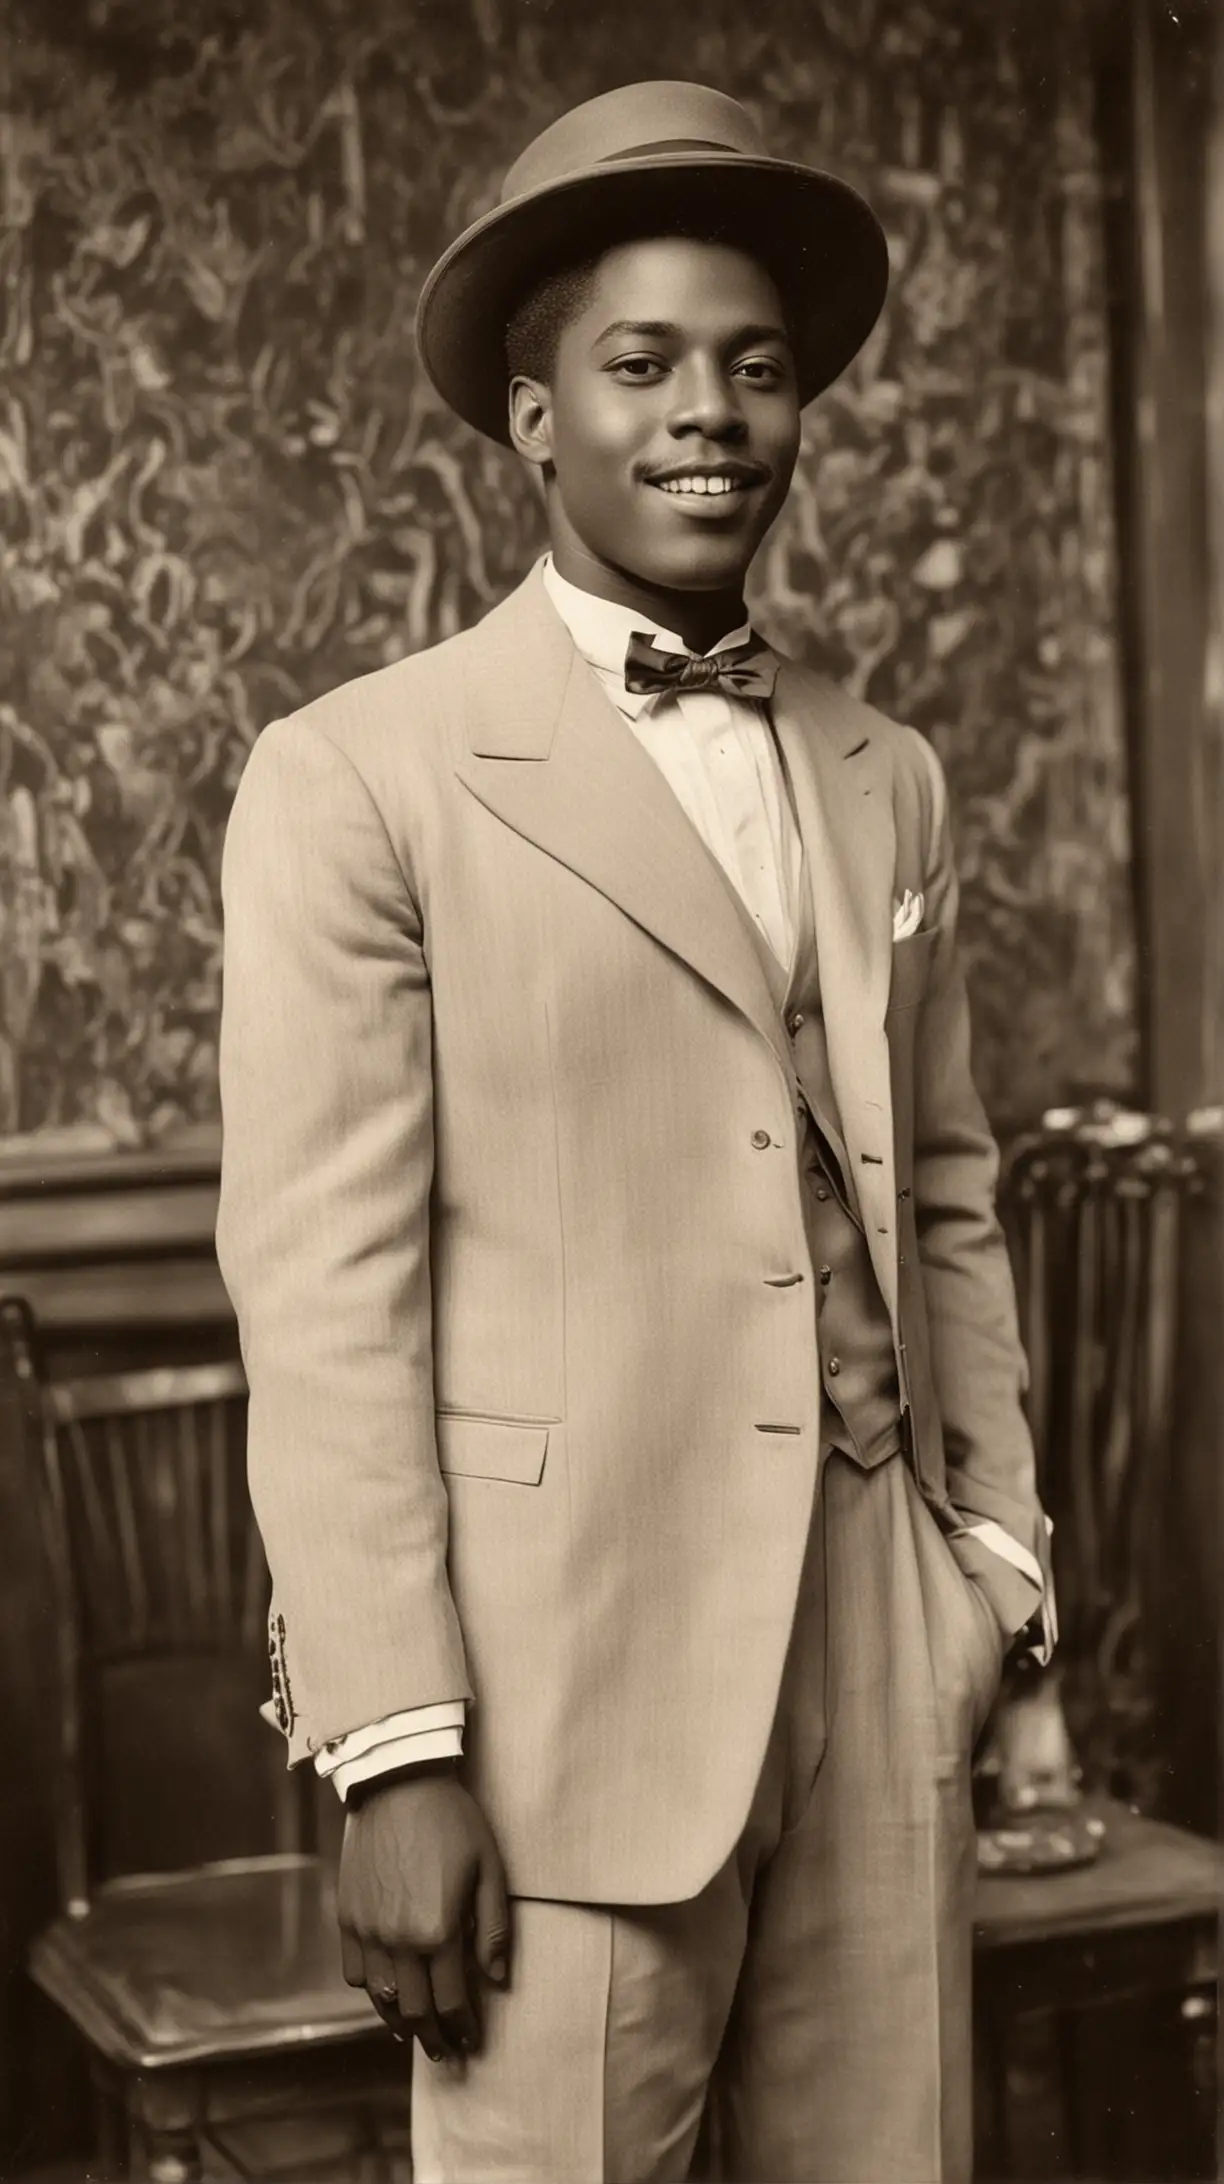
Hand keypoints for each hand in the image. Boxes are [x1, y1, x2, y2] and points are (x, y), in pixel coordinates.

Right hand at [337, 1763, 509, 2060]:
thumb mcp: (489, 1869)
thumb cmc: (453, 1821)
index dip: (463, 2028)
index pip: (452, 2003)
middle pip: (414, 2011)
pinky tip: (386, 1992)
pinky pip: (354, 1972)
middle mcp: (398, 1939)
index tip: (471, 2041)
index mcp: (438, 1931)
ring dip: (399, 2022)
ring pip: (381, 1999)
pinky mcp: (347, 1916)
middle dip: (433, 2037)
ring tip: (414, 2033)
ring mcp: (367, 1930)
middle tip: (445, 2052)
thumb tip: (496, 1980)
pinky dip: (371, 1991)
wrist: (399, 1781)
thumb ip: (493, 1929)